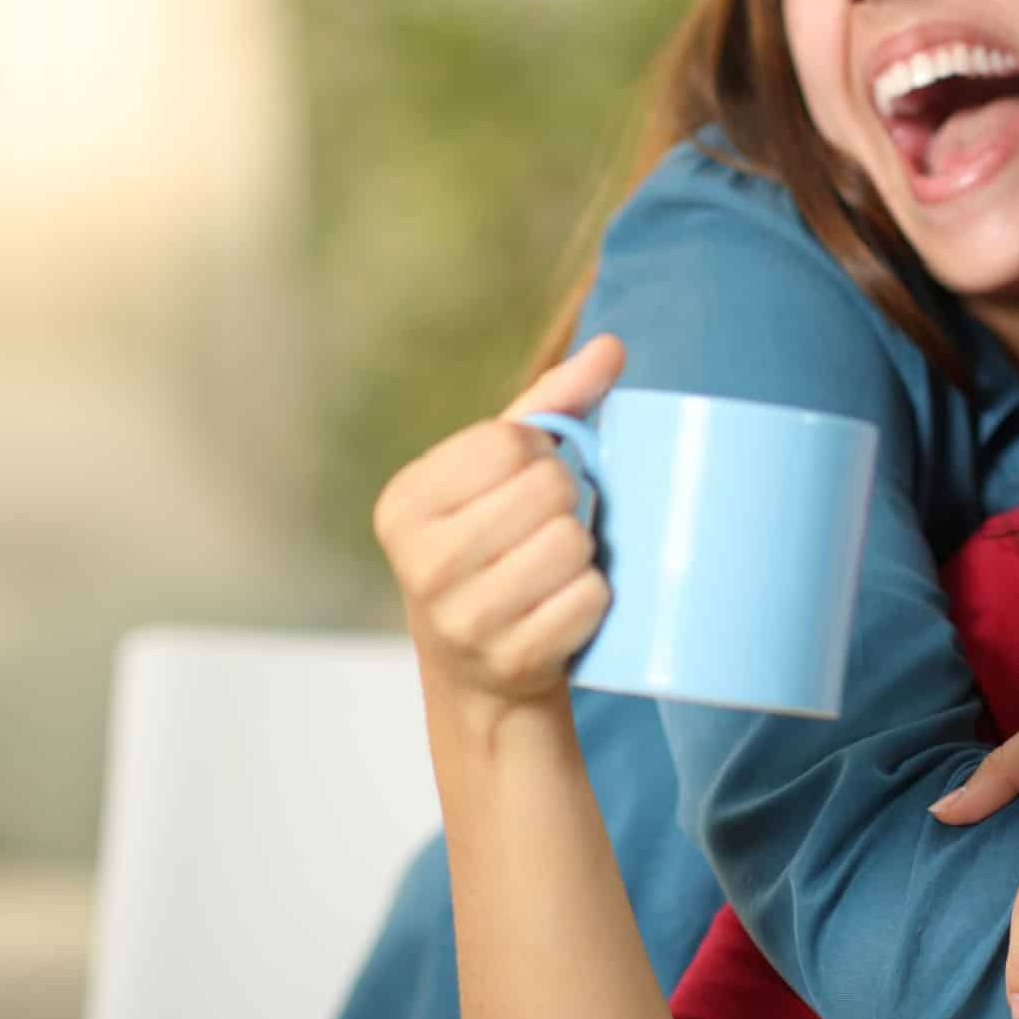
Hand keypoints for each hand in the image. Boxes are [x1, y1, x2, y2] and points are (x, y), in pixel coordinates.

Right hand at [370, 335, 625, 741]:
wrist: (482, 671)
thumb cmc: (496, 545)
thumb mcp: (501, 474)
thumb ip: (553, 404)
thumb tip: (613, 347)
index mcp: (405, 502)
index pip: (509, 441)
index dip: (540, 453)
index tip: (528, 478)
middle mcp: (419, 561)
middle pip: (548, 488)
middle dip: (566, 501)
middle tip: (546, 527)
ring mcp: (461, 619)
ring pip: (570, 543)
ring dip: (581, 550)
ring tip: (555, 566)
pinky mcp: (508, 661)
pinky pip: (588, 599)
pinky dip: (593, 598)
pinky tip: (563, 606)